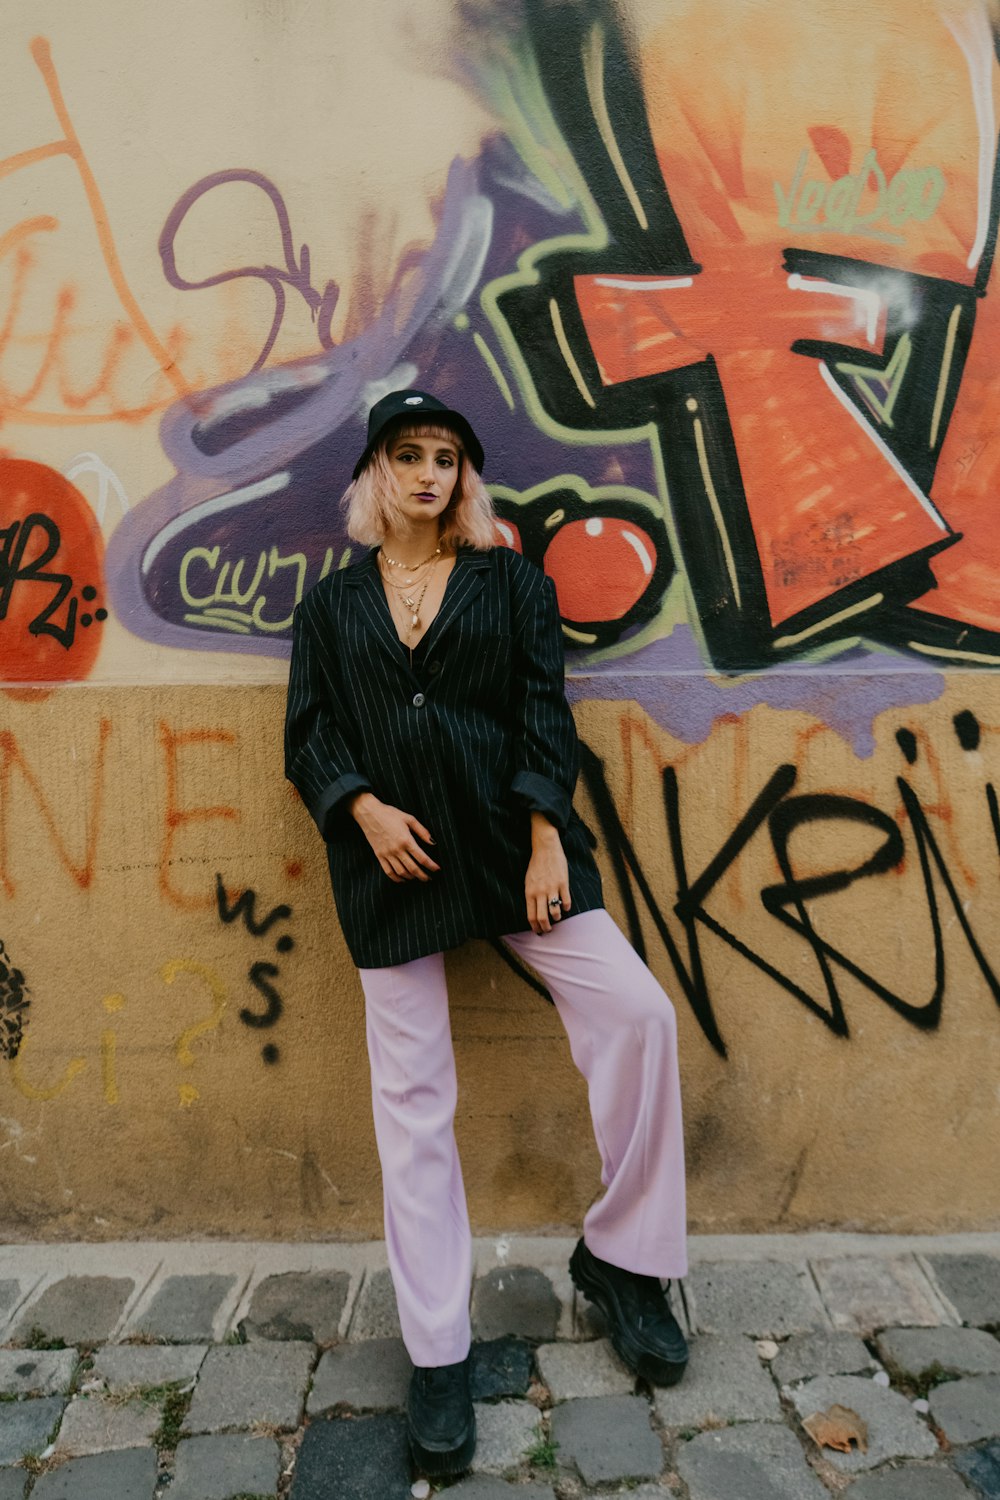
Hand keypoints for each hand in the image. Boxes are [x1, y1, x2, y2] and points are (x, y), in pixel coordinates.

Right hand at [350, 793, 439, 882]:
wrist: (369, 814)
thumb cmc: (390, 814)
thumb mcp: (409, 818)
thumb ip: (422, 831)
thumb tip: (432, 842)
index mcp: (406, 840)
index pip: (422, 858)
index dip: (431, 865)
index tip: (437, 869)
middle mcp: (397, 849)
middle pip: (413, 868)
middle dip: (423, 875)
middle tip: (429, 878)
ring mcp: (387, 854)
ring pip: (401, 872)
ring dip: (411, 877)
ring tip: (417, 877)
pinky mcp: (379, 856)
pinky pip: (388, 872)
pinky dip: (397, 878)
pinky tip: (403, 879)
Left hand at [525, 813, 570, 933]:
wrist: (545, 849)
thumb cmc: (536, 865)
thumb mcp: (528, 881)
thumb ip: (531, 896)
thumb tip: (534, 911)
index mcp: (529, 892)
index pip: (531, 916)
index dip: (535, 926)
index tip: (538, 931)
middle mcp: (540, 892)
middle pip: (542, 918)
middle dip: (546, 927)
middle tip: (549, 929)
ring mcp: (552, 888)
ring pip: (555, 912)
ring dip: (557, 918)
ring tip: (557, 917)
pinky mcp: (563, 883)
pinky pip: (566, 901)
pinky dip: (566, 907)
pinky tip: (565, 906)